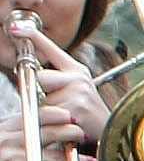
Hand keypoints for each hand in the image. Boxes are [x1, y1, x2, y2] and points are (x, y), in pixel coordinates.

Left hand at [1, 29, 103, 160]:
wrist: (111, 132)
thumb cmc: (87, 114)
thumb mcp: (74, 92)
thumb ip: (54, 82)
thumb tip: (29, 78)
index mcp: (77, 71)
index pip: (52, 50)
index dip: (33, 37)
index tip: (15, 28)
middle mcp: (78, 78)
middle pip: (41, 77)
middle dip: (42, 92)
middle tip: (57, 102)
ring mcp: (78, 92)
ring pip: (43, 99)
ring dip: (48, 111)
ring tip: (66, 117)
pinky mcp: (75, 107)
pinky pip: (49, 114)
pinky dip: (54, 122)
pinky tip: (70, 124)